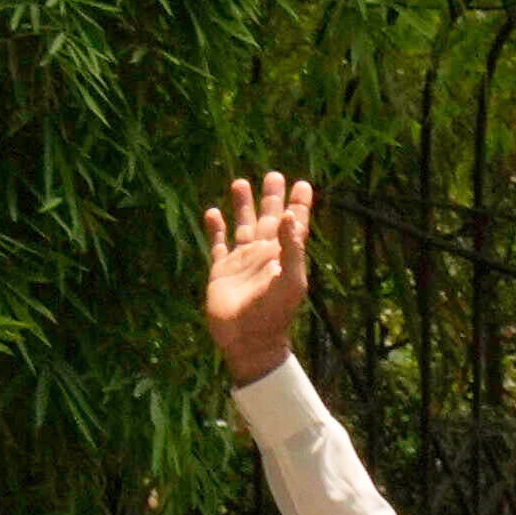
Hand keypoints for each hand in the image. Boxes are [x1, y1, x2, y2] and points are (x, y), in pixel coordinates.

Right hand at [200, 169, 314, 384]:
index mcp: (283, 255)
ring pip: (242, 225)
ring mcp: (242, 261)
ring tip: (240, 182)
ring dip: (242, 206)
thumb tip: (289, 215)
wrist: (248, 340)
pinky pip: (218, 244)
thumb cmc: (273, 314)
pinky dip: (215, 228)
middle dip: (271, 197)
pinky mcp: (221, 271)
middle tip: (274, 174)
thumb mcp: (290, 281)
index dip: (298, 205)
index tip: (302, 185)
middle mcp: (263, 254)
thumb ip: (292, 248)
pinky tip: (213, 212)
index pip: (293, 224)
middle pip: (268, 218)